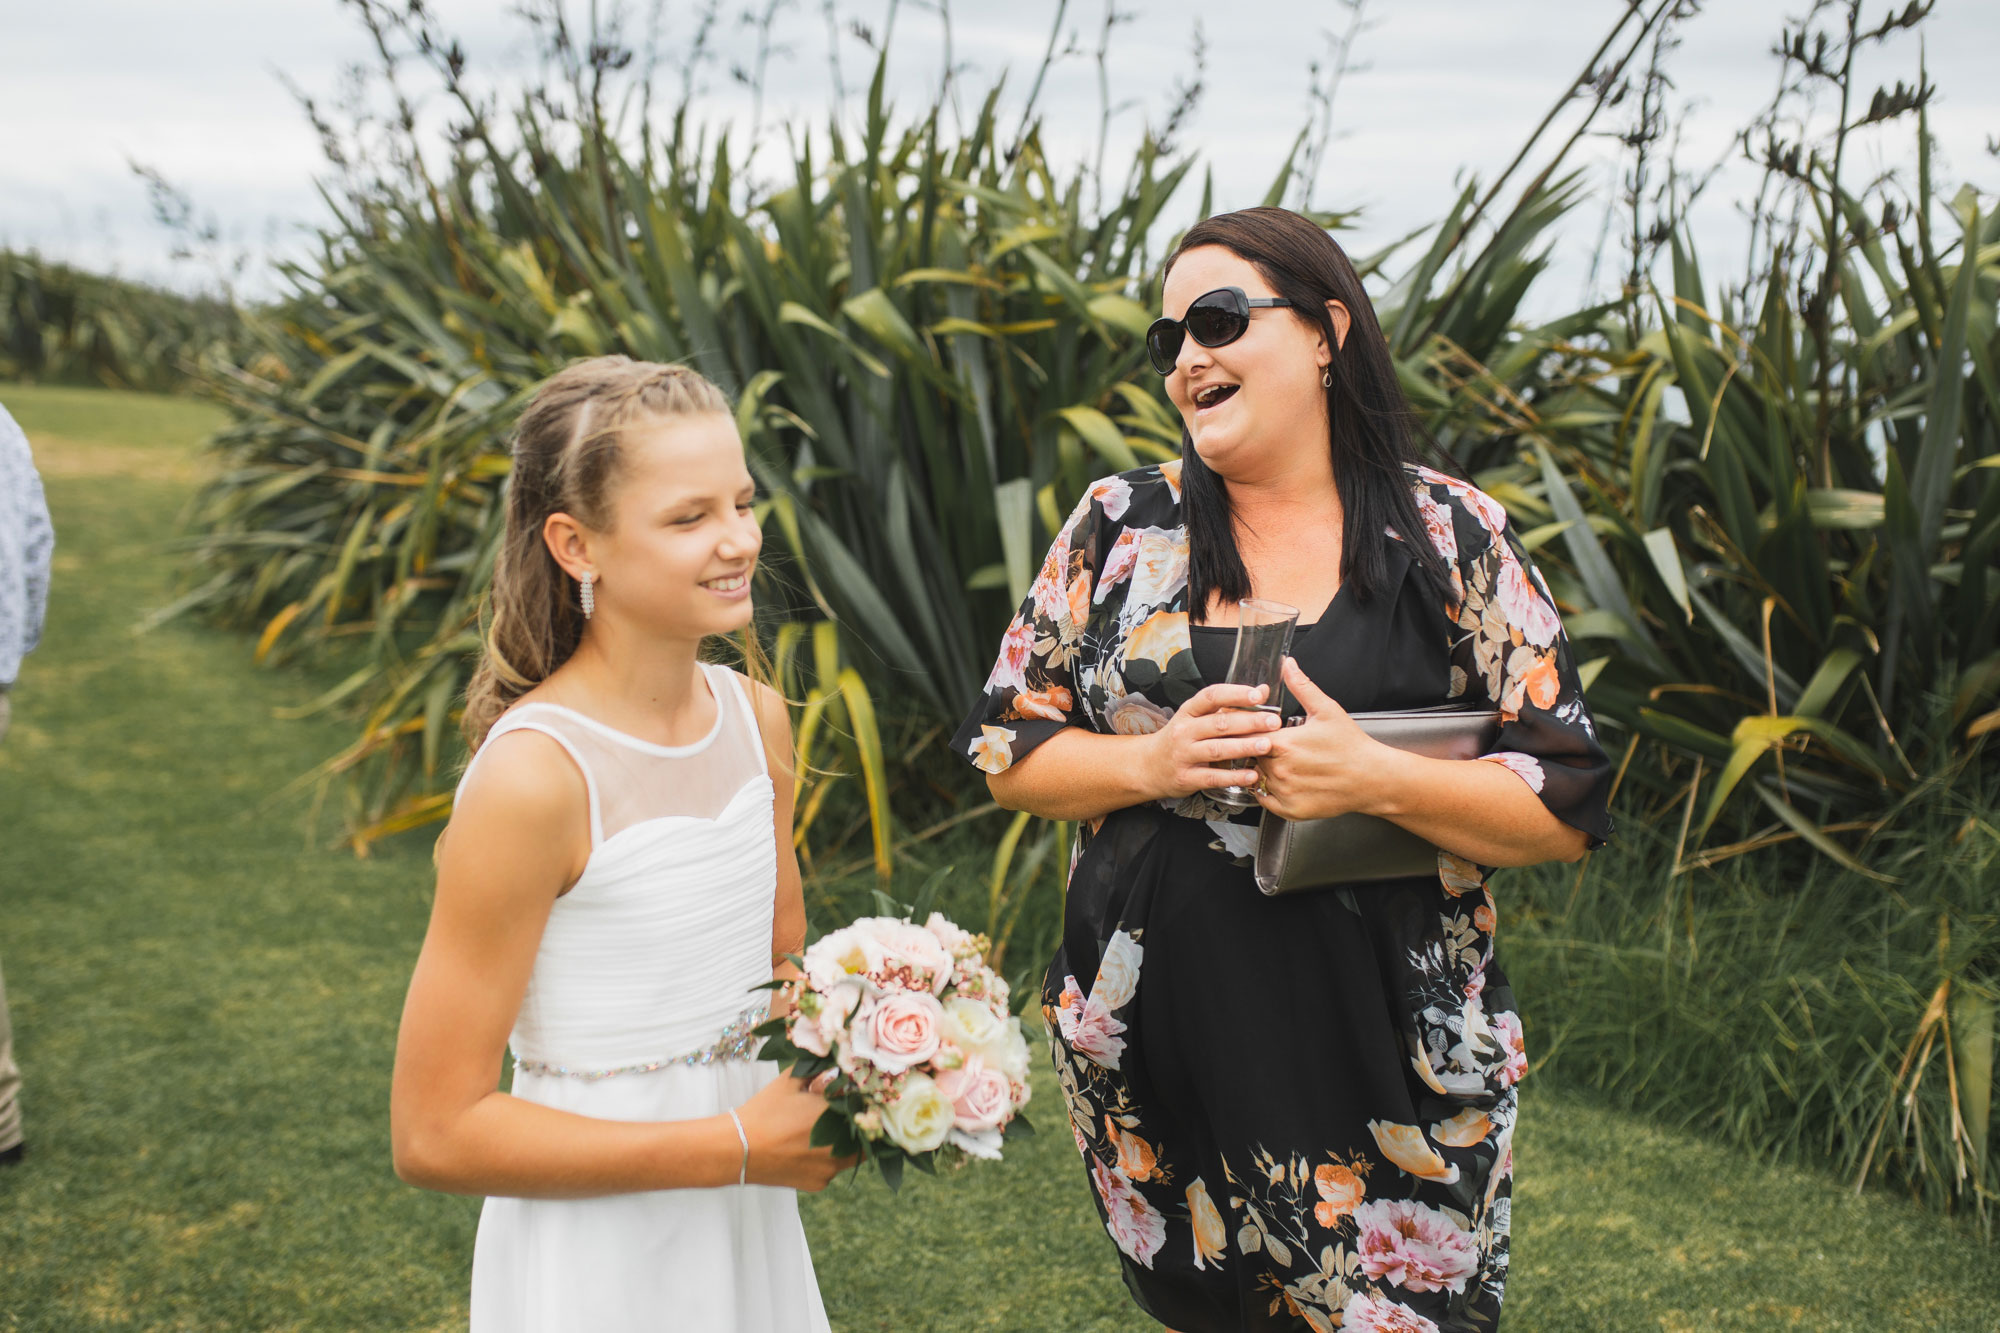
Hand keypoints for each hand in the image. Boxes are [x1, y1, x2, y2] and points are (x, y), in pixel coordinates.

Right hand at [733, 1075, 856, 1191]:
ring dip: (843, 1142)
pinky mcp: (819, 1183)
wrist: (738, 1149)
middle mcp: (840, 1145)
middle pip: (864, 1133)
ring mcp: (831, 1168)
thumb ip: (817, 1068)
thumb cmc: (765, 1111)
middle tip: (840, 1113)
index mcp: (837, 1115)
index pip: (866, 1107)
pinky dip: (825, 1158)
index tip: (851, 1096)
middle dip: (856, 1122)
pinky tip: (805, 1149)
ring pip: (850, 1154)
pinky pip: (831, 1168)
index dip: (861, 1101)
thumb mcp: (791, 1080)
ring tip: (819, 1130)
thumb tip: (834, 1062)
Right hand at [1142, 682, 1283, 800]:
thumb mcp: (1196, 718)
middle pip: (1218, 723)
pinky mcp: (1186, 778)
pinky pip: (1212, 777)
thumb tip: (1263, 691)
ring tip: (1266, 745)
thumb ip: (1228, 706)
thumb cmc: (1180, 739)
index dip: (1235, 693)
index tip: (1258, 694)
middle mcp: (1184, 731)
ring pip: (1216, 749)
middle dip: (1249, 721)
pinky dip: (1233, 777)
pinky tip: (1251, 775)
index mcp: (1188, 712)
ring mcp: (1184, 755)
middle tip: (1273, 722)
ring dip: (1243, 747)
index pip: (1211, 696)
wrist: (1148, 766)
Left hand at [1255, 659, 1404, 820]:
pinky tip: (1284, 780)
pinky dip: (1269, 792)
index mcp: (1284, 744)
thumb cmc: (1351, 745)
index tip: (1262, 730)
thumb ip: (1302, 686)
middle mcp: (1280, 770)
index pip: (1249, 735)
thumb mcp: (1327, 710)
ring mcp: (1284, 792)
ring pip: (1257, 777)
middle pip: (1252, 756)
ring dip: (1264, 770)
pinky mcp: (1290, 810)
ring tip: (1284, 762)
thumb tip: (1288, 664)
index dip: (1253, 731)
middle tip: (1276, 746)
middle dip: (1258, 749)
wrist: (1372, 778)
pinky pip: (1265, 800)